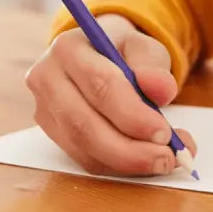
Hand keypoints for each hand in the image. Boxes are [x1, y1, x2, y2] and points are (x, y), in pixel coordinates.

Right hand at [25, 14, 195, 176]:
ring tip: (163, 160)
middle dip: (129, 150)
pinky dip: (119, 166)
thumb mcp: (144, 46)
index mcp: (68, 48)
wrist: (98, 54)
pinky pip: (85, 159)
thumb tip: (162, 90)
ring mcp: (46, 109)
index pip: (100, 87)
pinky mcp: (53, 133)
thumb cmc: (121, 49)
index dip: (133, 114)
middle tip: (166, 158)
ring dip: (127, 163)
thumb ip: (153, 64)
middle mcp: (48, 79)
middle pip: (84, 126)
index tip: (164, 133)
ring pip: (83, 149)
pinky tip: (145, 161)